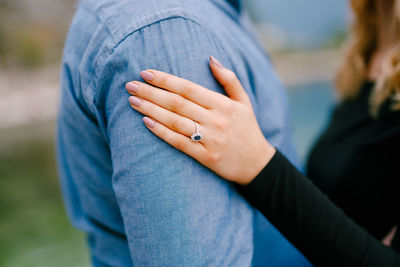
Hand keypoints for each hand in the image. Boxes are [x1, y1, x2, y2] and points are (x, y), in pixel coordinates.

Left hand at [125, 57, 275, 184]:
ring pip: (175, 122)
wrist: (257, 164)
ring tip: (133, 101)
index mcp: (223, 104)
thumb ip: (229, 79)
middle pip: (177, 103)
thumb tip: (210, 58)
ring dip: (152, 110)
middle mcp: (215, 120)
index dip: (166, 80)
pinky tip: (146, 122)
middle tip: (130, 85)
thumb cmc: (247, 129)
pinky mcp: (205, 157)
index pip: (188, 88)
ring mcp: (210, 140)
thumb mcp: (243, 101)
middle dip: (151, 92)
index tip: (146, 73)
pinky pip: (179, 143)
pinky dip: (162, 132)